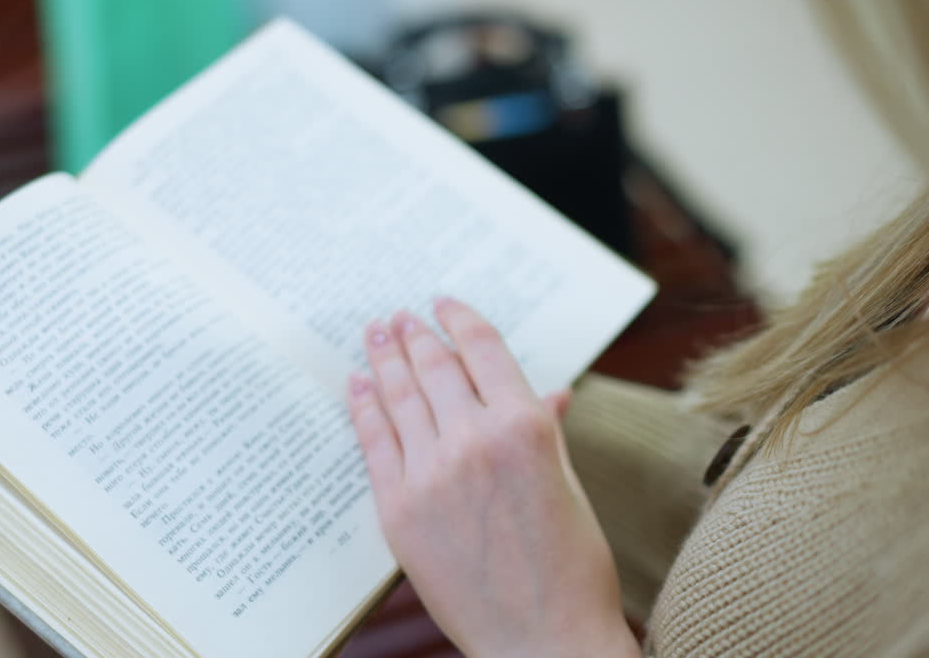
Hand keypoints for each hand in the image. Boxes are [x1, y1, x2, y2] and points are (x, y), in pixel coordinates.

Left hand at [347, 297, 638, 657]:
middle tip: (399, 317)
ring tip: (375, 334)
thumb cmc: (570, 567)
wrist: (540, 639)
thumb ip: (547, 429)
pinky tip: (358, 385)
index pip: (483, 350)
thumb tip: (549, 390)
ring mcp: (430, 473)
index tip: (443, 304)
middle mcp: (475, 439)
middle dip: (414, 335)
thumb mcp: (569, 485)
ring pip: (400, 397)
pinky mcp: (397, 508)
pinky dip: (364, 407)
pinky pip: (374, 442)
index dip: (459, 319)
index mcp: (526, 426)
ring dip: (384, 359)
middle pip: (435, 367)